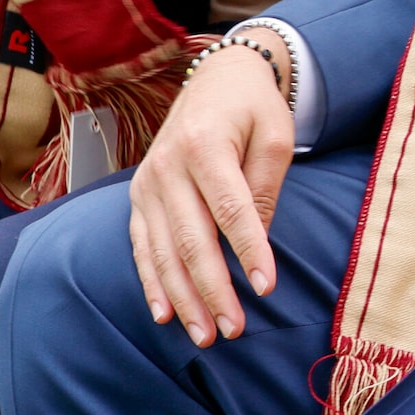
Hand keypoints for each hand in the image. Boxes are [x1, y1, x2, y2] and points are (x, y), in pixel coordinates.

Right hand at [127, 35, 292, 346]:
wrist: (216, 79)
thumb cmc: (254, 108)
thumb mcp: (276, 134)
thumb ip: (265, 185)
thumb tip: (256, 243)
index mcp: (205, 145)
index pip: (230, 209)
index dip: (247, 251)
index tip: (266, 289)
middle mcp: (167, 167)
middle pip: (191, 239)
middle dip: (212, 289)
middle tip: (233, 329)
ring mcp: (147, 184)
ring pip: (163, 251)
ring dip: (183, 297)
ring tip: (204, 335)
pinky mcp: (138, 198)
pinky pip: (142, 247)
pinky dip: (153, 283)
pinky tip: (164, 314)